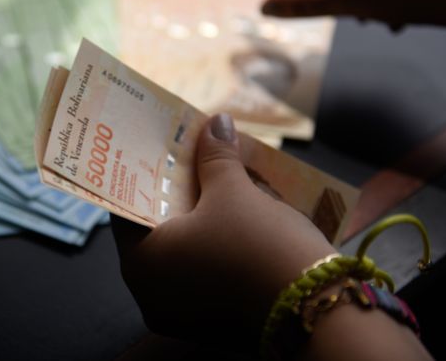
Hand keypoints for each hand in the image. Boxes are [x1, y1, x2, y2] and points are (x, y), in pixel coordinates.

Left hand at [111, 114, 334, 349]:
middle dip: (177, 191)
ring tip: (214, 179)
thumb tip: (216, 124)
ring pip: (182, 252)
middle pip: (156, 229)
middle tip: (189, 157)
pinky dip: (213, 245)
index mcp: (140, 262)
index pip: (127, 207)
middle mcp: (151, 293)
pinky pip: (203, 272)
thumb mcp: (234, 192)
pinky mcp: (213, 321)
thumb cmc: (260, 246)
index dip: (144, 173)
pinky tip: (234, 217)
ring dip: (198, 217)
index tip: (157, 148)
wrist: (317, 311)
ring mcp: (182, 313)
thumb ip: (216, 157)